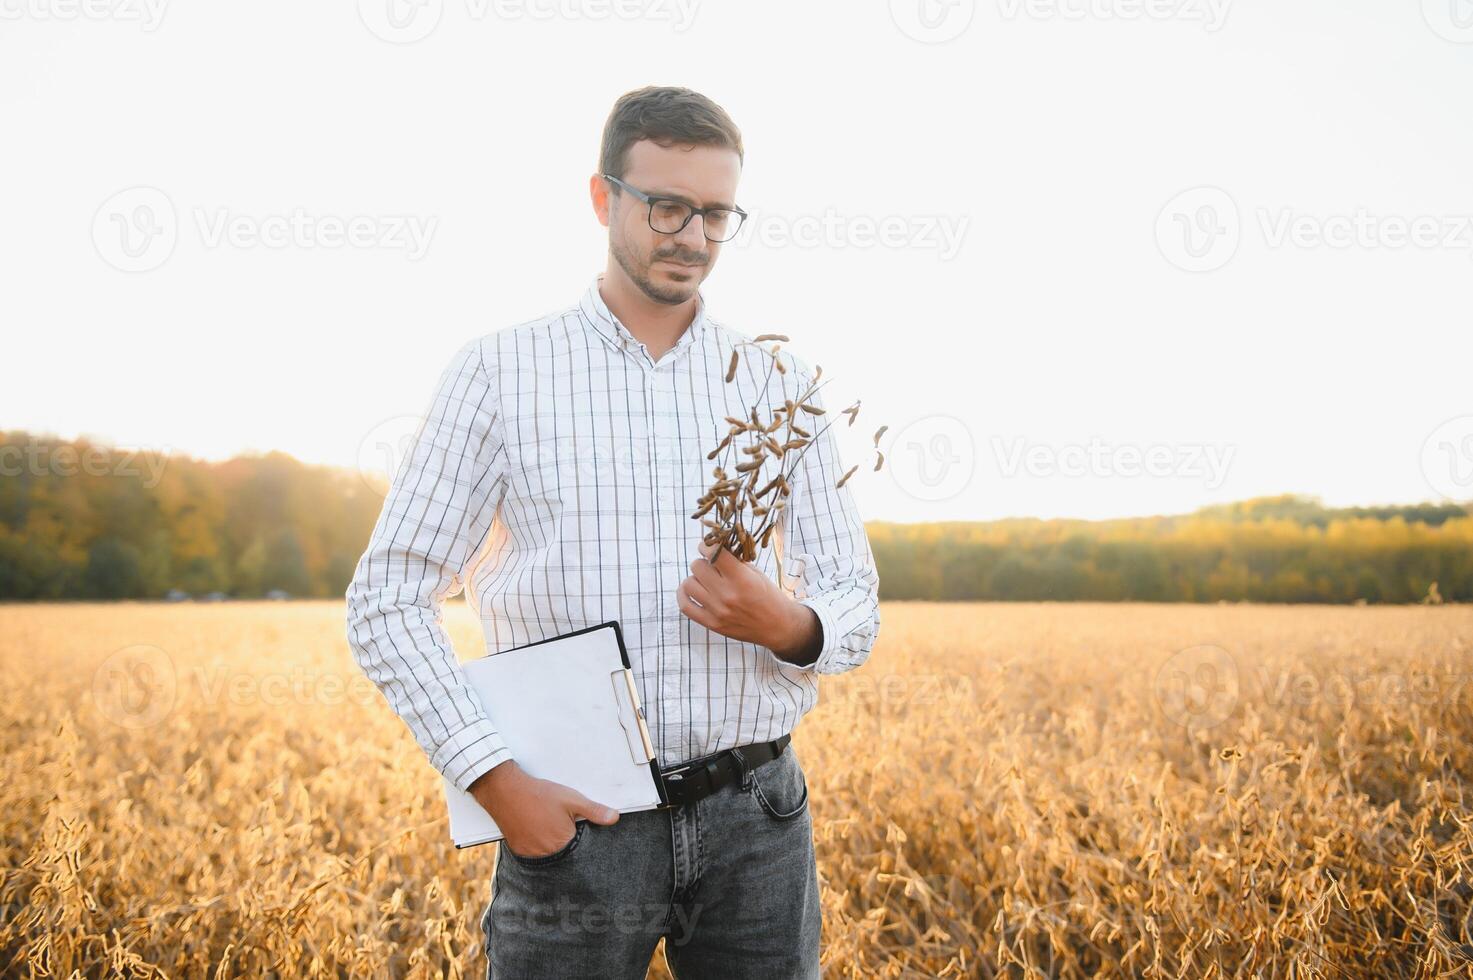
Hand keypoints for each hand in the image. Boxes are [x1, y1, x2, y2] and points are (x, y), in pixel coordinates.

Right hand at [467, 760, 619, 857]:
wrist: (505, 790)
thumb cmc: (539, 794)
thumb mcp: (571, 799)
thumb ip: (594, 810)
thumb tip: (614, 818)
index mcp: (563, 842)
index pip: (580, 849)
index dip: (580, 836)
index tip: (577, 827)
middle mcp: (547, 853)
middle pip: (564, 852)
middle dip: (566, 839)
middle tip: (557, 822)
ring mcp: (531, 853)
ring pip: (549, 853)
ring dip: (551, 843)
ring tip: (546, 823)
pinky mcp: (519, 850)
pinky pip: (534, 853)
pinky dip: (537, 844)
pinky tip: (536, 829)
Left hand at [675, 539, 820, 662]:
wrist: (778, 626)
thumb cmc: (770, 596)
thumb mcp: (757, 574)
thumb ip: (735, 562)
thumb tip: (714, 548)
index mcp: (742, 579)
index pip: (713, 554)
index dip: (707, 546)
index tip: (708, 546)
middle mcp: (727, 595)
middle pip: (697, 566)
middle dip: (703, 562)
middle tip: (710, 565)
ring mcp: (717, 611)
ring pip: (688, 584)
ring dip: (695, 578)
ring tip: (704, 579)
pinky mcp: (712, 624)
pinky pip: (685, 605)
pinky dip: (683, 594)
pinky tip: (689, 588)